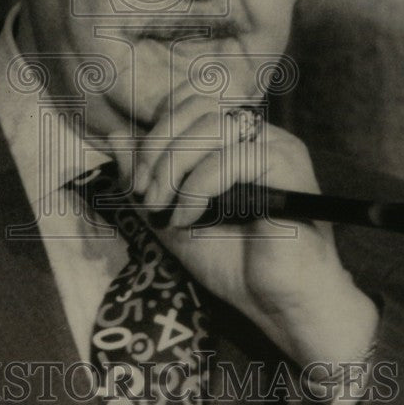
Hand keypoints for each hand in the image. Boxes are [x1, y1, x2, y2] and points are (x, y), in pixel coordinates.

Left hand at [109, 84, 377, 369]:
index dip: (157, 130)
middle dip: (158, 146)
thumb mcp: (172, 214)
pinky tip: (188, 219)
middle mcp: (261, 134)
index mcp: (238, 138)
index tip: (138, 180)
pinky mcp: (287, 168)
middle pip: (199, 105)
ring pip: (212, 125)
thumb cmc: (233, 262)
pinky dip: (197, 189)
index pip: (192, 100)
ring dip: (172, 167)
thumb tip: (116, 134)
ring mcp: (277, 147)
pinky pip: (231, 159)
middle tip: (145, 194)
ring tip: (162, 208)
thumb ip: (147, 176)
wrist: (277, 304)